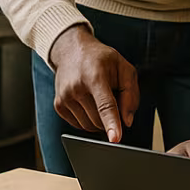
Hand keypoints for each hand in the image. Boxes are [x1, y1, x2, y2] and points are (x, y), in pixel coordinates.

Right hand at [48, 25, 139, 141]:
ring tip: (98, 97)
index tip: (114, 139)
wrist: (71, 51)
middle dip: (111, 118)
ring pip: (89, 126)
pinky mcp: (58, 105)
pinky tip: (89, 103)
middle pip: (99, 120)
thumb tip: (127, 121)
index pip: (105, 105)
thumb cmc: (100, 59)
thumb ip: (131, 94)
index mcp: (95, 76)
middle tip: (112, 98)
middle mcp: (76, 88)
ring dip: (99, 120)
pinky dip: (88, 119)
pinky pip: (79, 125)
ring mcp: (64, 97)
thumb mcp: (124, 68)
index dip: (111, 123)